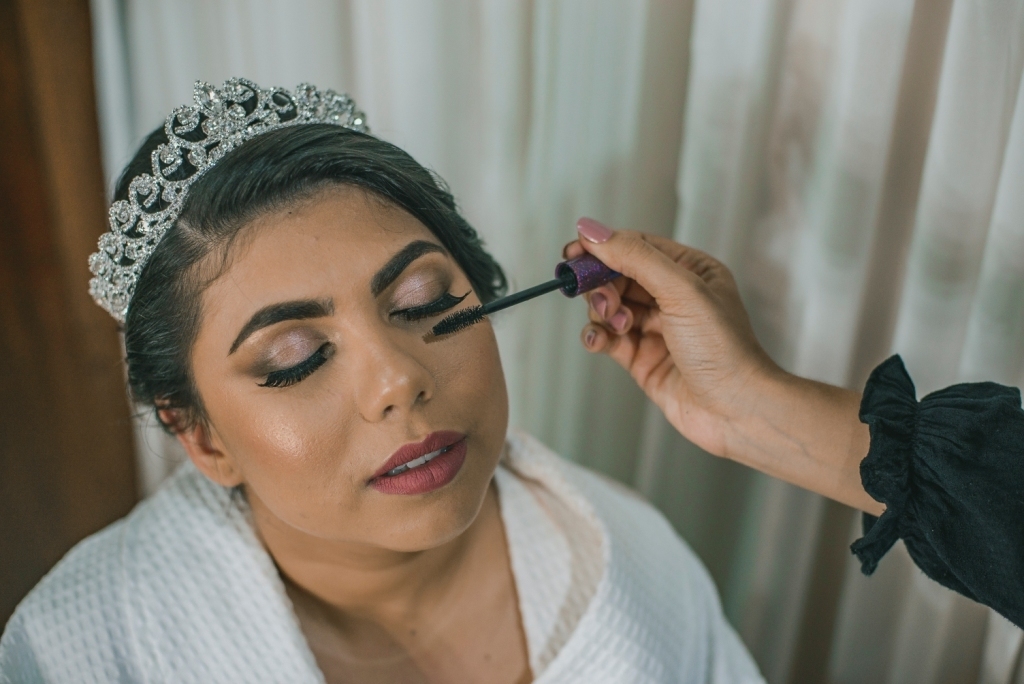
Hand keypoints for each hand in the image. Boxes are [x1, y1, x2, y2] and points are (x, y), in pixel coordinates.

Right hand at [566, 218, 775, 457]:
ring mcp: (656, 328)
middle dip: (602, 284)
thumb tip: (592, 231)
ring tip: (618, 325)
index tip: (573, 251)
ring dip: (603, 312)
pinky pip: (607, 338)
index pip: (636, 246)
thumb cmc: (724, 348)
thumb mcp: (681, 290)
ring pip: (608, 307)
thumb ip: (635, 257)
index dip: (604, 247)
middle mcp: (672, 296)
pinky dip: (596, 336)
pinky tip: (598, 341)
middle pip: (617, 275)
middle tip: (602, 298)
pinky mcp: (641, 358)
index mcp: (690, 270)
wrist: (735, 410)